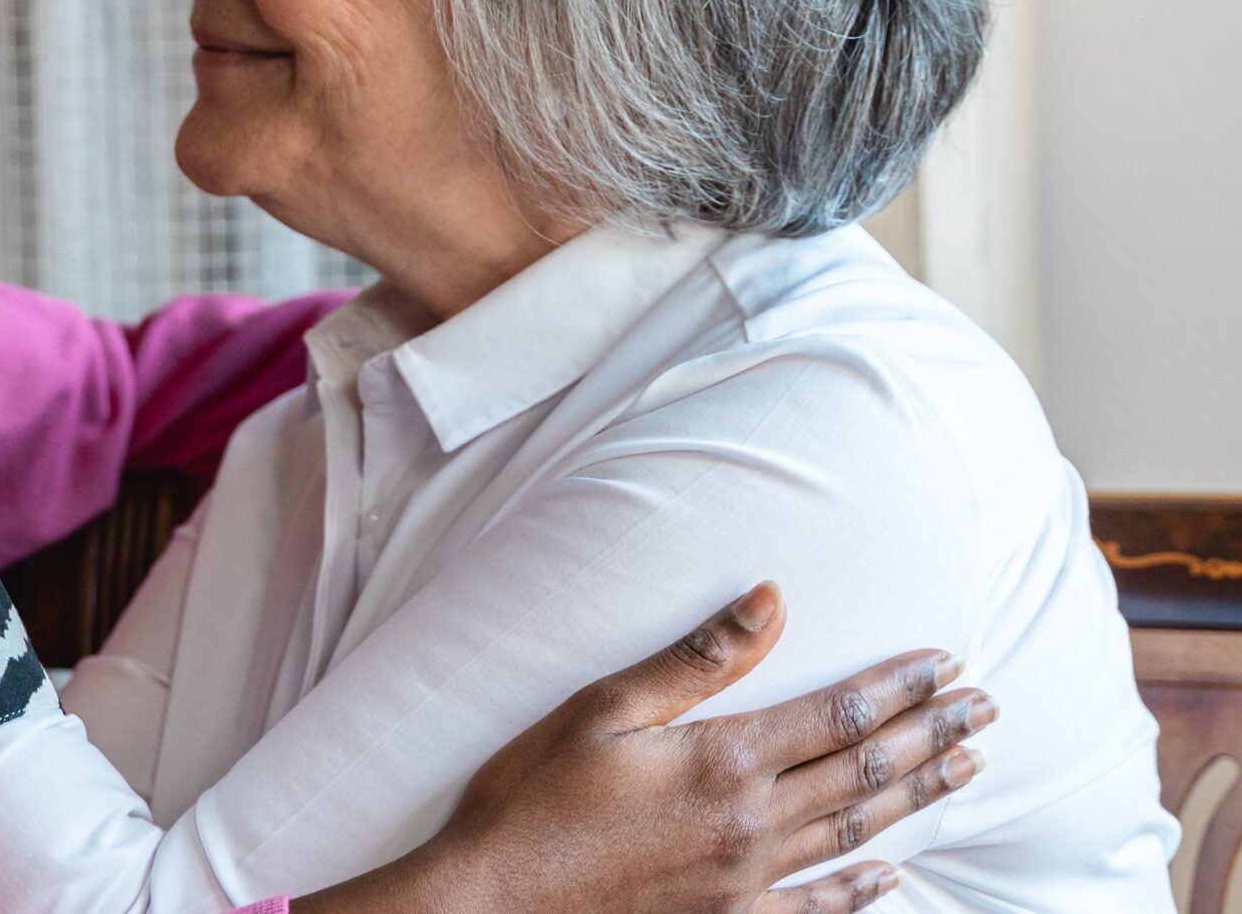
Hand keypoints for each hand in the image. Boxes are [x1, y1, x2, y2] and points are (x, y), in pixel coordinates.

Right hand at [303, 584, 987, 913]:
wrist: (495, 899)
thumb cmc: (532, 796)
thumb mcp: (602, 707)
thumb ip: (696, 658)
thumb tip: (770, 599)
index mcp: (724, 760)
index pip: (838, 714)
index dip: (899, 686)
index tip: (947, 663)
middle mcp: (751, 822)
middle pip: (864, 771)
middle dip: (930, 734)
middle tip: (986, 709)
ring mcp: (744, 879)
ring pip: (855, 833)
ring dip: (915, 796)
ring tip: (965, 767)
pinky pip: (815, 907)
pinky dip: (860, 892)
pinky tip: (892, 876)